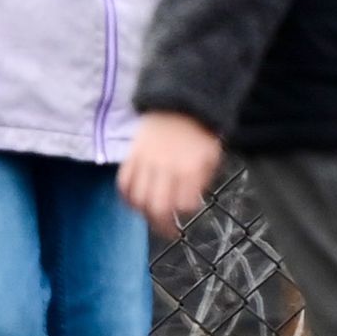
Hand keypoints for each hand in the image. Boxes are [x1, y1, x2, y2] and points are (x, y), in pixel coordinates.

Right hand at [119, 110, 223, 226]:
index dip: (187, 210)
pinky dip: (127, 197)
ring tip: (151, 216)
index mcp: (190, 169)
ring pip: (138, 199)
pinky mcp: (132, 155)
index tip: (187, 209)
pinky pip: (123, 183)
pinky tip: (135, 201)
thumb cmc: (199, 133)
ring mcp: (146, 162)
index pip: (184, 204)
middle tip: (167, 231)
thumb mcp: (212, 157)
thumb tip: (190, 203)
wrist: (178, 104)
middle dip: (162, 225)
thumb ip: (202, 182)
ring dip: (143, 213)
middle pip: (157, 208)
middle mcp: (166, 168)